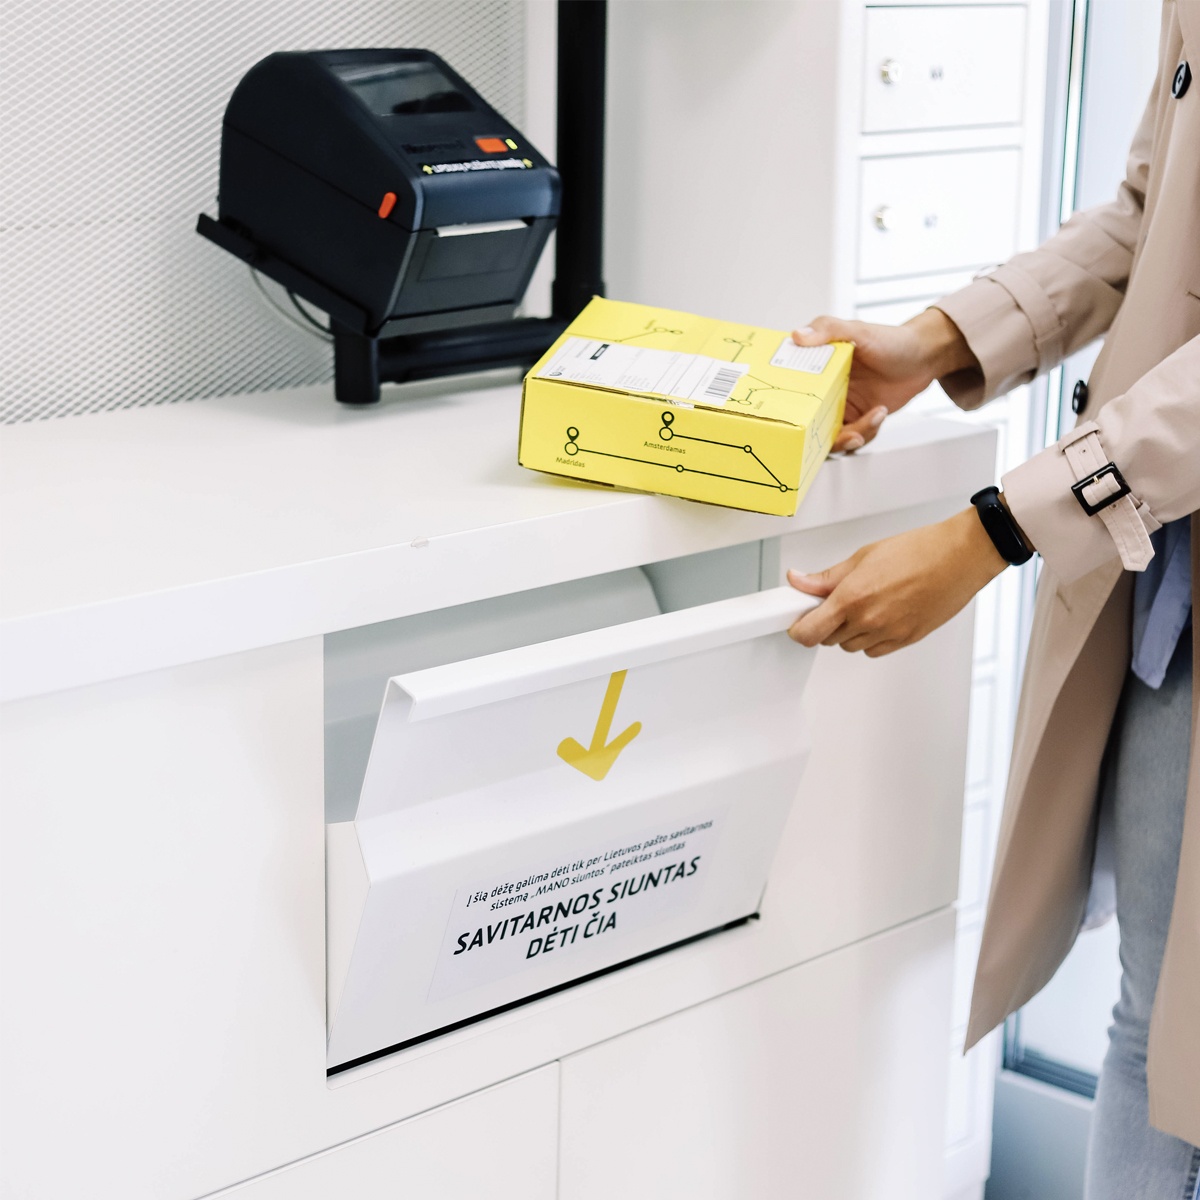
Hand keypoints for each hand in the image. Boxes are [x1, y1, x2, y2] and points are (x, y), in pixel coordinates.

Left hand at [786, 509, 1006, 655]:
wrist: (959, 557)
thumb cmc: (918, 551)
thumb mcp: (863, 557)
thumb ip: (826, 577)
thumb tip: (798, 581)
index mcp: (853, 597)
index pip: (809, 631)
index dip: (798, 630)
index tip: (798, 621)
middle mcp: (869, 620)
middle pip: (828, 639)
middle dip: (826, 623)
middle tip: (836, 603)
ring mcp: (888, 633)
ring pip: (851, 647)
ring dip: (849, 632)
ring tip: (865, 605)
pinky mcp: (906, 640)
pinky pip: (875, 650)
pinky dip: (870, 639)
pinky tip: (880, 616)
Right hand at [792, 308, 976, 452]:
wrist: (923, 357)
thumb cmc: (892, 340)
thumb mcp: (858, 330)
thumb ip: (827, 329)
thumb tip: (797, 335)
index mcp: (817, 370)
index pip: (791, 392)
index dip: (789, 409)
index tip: (798, 419)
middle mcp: (825, 391)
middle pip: (809, 424)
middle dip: (823, 436)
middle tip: (843, 433)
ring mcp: (841, 407)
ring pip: (832, 437)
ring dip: (853, 435)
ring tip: (874, 417)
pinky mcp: (858, 419)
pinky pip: (854, 438)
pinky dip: (867, 432)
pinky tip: (879, 413)